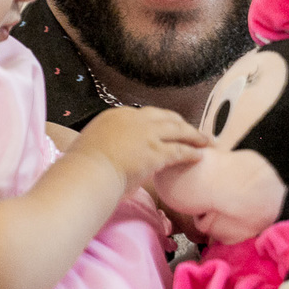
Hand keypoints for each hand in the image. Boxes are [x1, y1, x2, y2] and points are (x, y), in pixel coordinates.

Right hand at [74, 106, 206, 194]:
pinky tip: (200, 156)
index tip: (167, 126)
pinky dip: (192, 152)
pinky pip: (180, 150)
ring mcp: (147, 134)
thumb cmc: (82, 168)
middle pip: (165, 117)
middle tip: (191, 130)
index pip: (144, 115)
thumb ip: (103, 145)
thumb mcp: (90, 146)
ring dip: (193, 135)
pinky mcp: (156, 151)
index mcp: (116, 115)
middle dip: (180, 123)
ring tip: (205, 141)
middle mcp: (134, 119)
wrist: (87, 173)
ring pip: (177, 130)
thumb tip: (105, 153)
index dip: (159, 121)